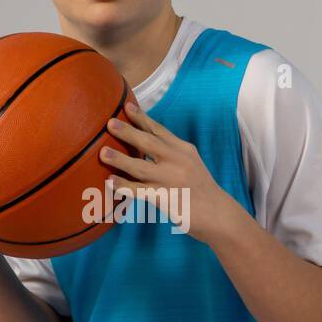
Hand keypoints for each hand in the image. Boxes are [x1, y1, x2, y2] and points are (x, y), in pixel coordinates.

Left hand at [99, 98, 239, 243]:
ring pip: (140, 167)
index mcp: (183, 150)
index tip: (127, 106)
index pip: (159, 130)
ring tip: (102, 152)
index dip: (142, 118)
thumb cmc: (201, 189)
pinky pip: (139, 191)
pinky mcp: (165, 199)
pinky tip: (110, 182)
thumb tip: (145, 144)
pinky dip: (124, 186)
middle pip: (149, 143)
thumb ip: (172, 153)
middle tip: (110, 123)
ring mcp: (171, 181)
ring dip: (120, 159)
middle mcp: (178, 161)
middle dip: (128, 132)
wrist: (219, 215)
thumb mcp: (192, 164)